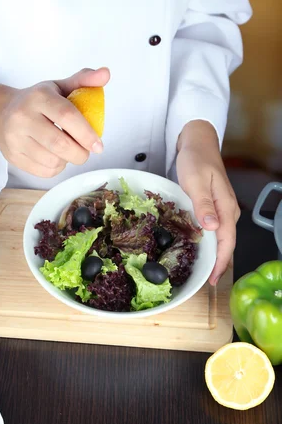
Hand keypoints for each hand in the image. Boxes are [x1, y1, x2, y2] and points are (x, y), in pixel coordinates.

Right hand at [0, 67, 109, 177]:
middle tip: (86, 152)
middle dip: (80, 153)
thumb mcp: (58, 86)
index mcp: (38, 97)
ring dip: (67, 161)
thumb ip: (83, 80)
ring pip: (52, 161)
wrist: (1, 113)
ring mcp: (15, 138)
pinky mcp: (12, 156)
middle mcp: (23, 117)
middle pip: (59, 144)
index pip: (66, 116)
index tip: (98, 146)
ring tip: (67, 151)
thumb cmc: (36, 101)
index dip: (86, 133)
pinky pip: (43, 171)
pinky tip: (55, 157)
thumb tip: (106, 74)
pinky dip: (56, 168)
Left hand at [176, 120, 239, 285]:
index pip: (226, 241)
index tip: (214, 279)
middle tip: (207, 281)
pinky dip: (210, 243)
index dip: (221, 261)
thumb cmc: (196, 159)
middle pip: (226, 243)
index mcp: (225, 206)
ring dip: (214, 254)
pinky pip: (215, 230)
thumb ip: (203, 204)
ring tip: (204, 271)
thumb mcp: (195, 181)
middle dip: (219, 263)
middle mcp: (228, 210)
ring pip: (221, 238)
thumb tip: (212, 227)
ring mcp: (223, 209)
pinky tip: (201, 250)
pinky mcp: (215, 207)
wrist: (198, 142)